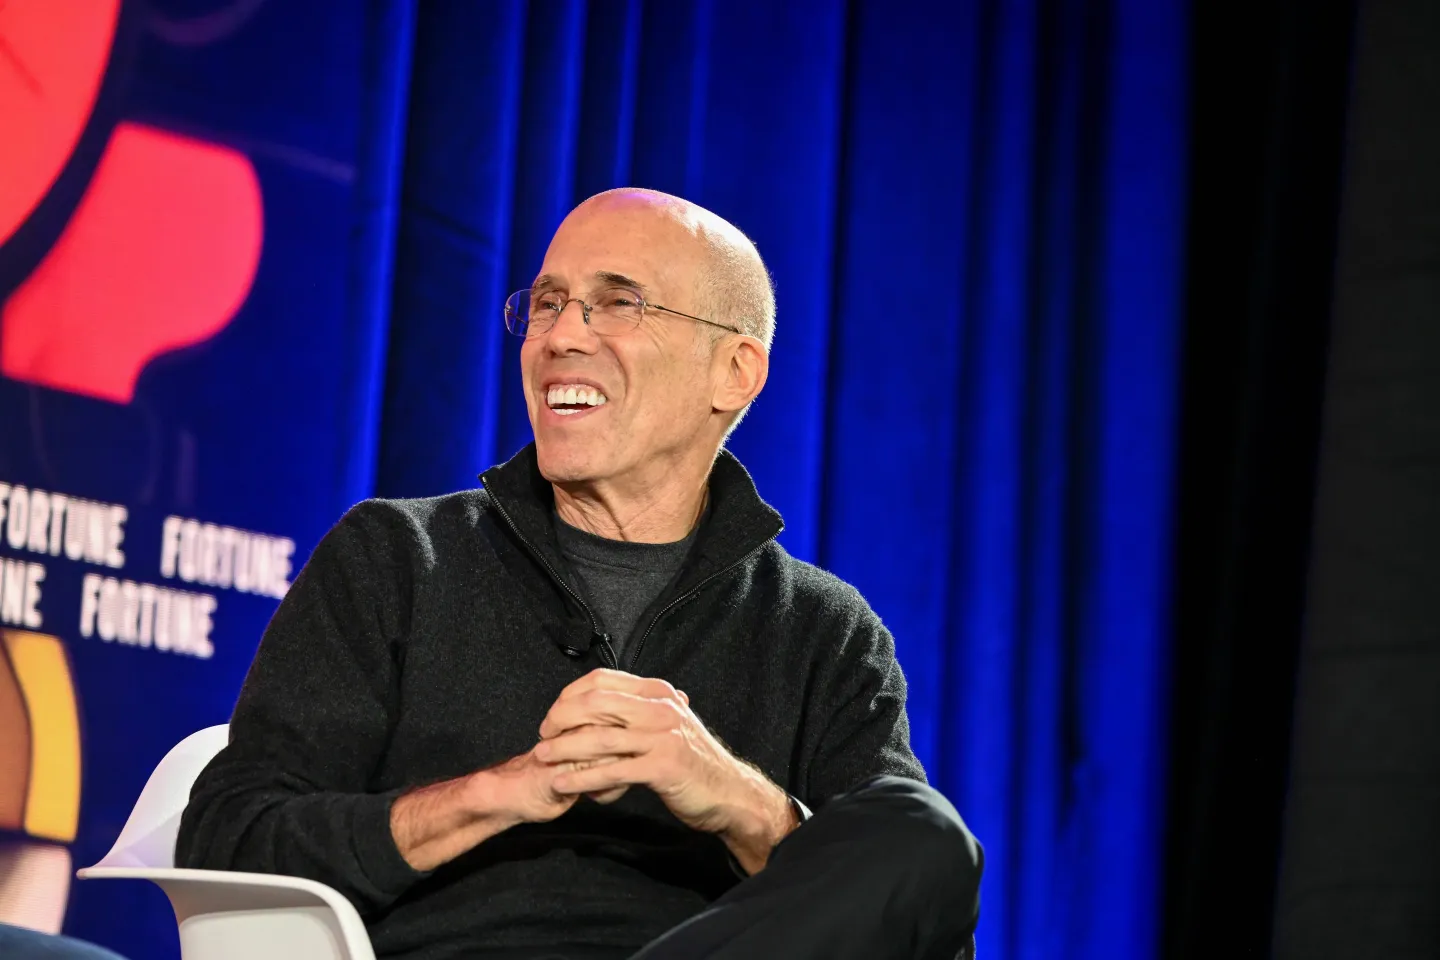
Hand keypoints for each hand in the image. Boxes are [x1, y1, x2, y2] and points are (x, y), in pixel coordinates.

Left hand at [534, 669, 796, 870]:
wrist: (730, 793)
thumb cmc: (694, 762)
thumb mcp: (669, 725)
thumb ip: (639, 711)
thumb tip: (601, 701)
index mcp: (658, 693)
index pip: (602, 680)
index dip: (570, 695)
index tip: (553, 715)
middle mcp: (661, 708)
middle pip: (596, 703)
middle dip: (561, 718)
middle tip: (544, 735)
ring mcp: (662, 737)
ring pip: (600, 737)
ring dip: (564, 748)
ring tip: (542, 757)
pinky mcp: (662, 767)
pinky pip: (612, 771)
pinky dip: (582, 779)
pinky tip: (563, 785)